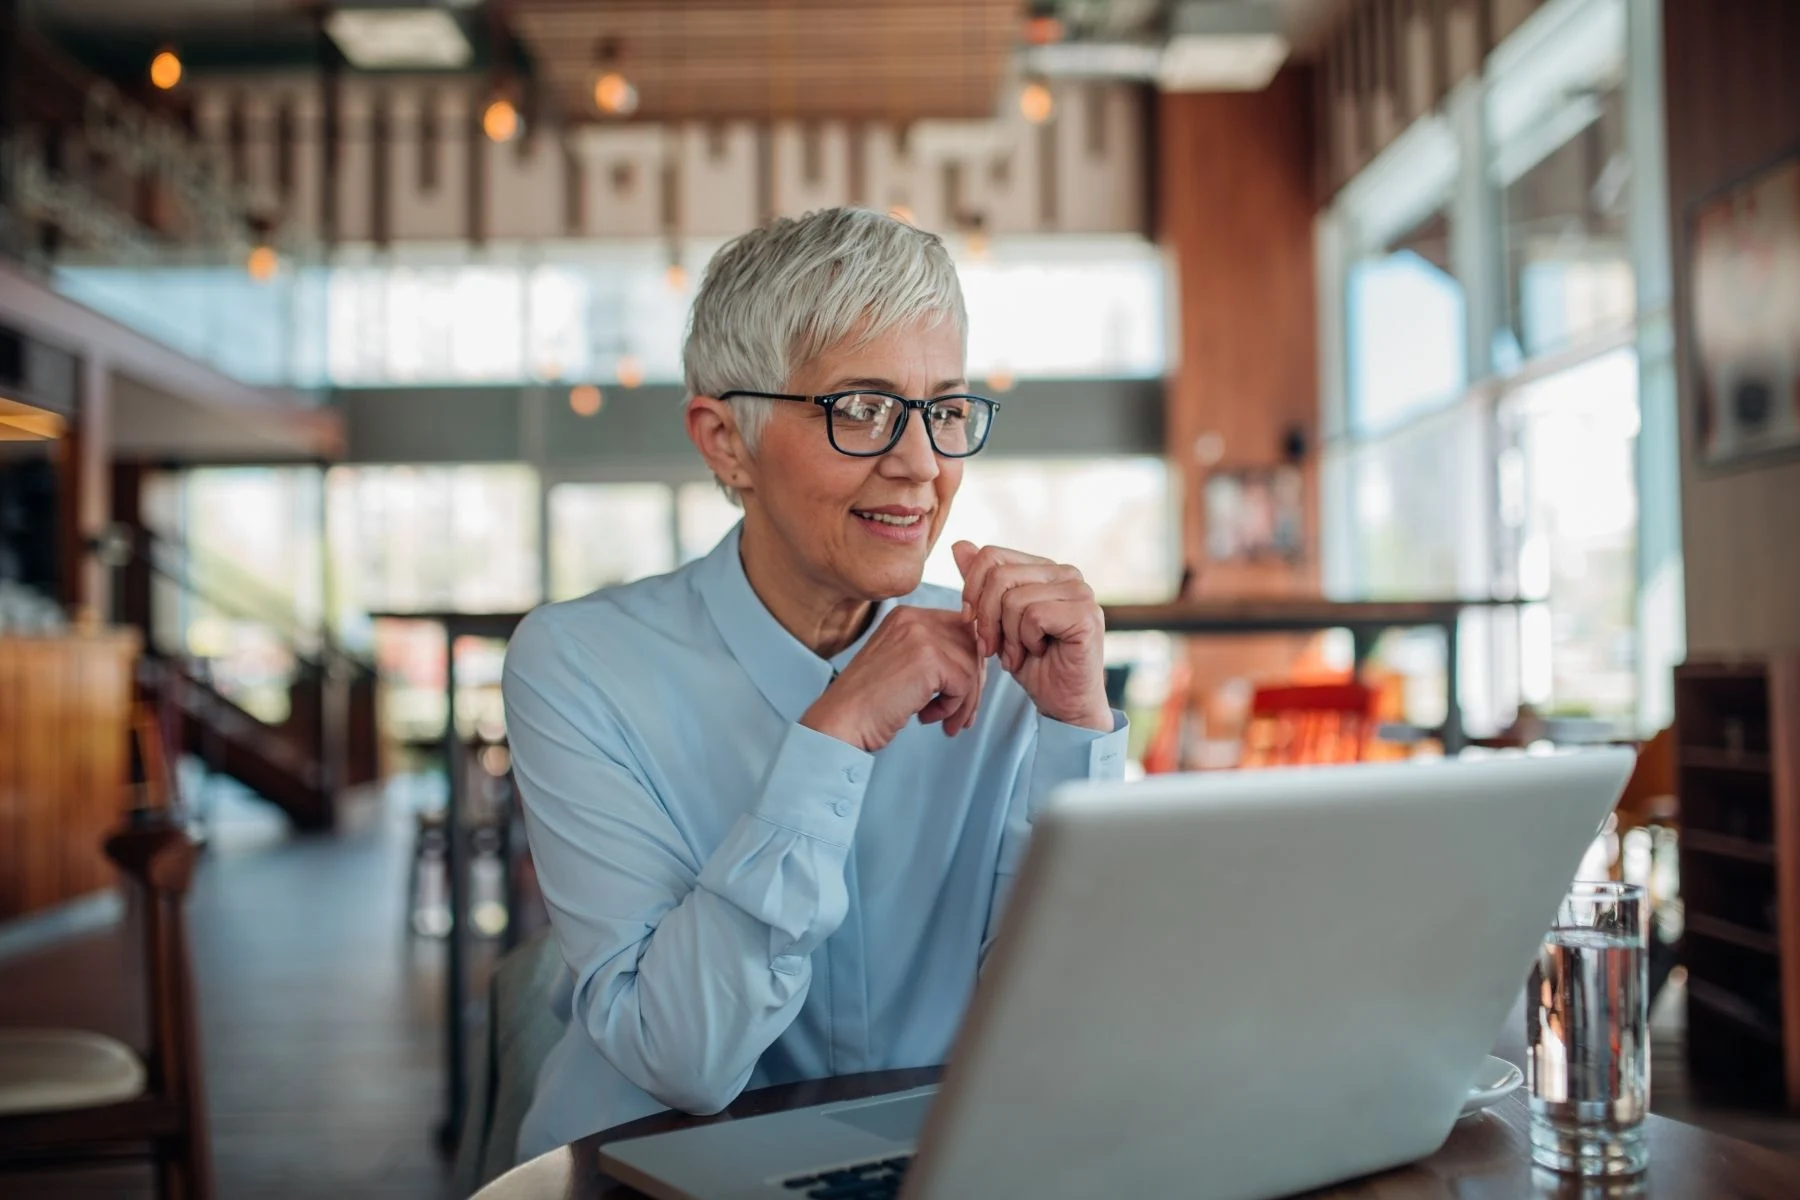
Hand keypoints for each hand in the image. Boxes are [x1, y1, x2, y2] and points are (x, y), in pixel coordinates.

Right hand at [800, 607, 985, 751]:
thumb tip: (979, 663)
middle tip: (960, 714)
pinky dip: (954, 708)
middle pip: (972, 645)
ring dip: (964, 701)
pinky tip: (928, 718)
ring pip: (972, 666)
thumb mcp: (901, 665)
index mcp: (907, 616)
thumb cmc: (868, 704)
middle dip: (973, 684)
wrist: (841, 721)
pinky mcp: (928, 659)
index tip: (961, 693)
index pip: (960, 630)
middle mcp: (914, 618)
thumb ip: (933, 656)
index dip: (967, 663)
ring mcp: (921, 636)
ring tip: (946, 722)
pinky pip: (965, 684)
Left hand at [953, 541, 1109, 732]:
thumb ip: (982, 584)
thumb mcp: (996, 621)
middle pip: (999, 576)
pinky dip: (1026, 641)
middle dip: (986, 619)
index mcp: (1044, 569)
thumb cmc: (1032, 663)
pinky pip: (1034, 616)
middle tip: (992, 648)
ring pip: (1014, 599)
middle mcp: (1066, 573)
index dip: (971, 590)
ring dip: (1008, 636)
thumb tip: (960, 545)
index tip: (970, 622)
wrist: (1062, 703)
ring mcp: (1080, 591)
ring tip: (1019, 654)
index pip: (992, 555)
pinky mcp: (1086, 614)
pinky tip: (1039, 652)